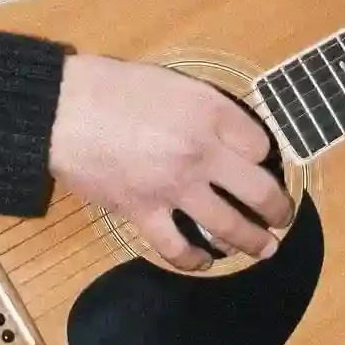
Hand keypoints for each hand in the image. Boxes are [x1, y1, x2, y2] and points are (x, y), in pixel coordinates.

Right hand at [48, 54, 287, 273]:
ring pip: (229, 228)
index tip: (262, 162)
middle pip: (259, 191)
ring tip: (264, 248)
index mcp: (210, 113)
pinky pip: (178, 248)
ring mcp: (175, 188)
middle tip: (284, 217)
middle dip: (279, 209)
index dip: (266, 155)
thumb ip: (205, 109)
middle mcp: (201, 153)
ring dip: (252, 242)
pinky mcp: (145, 212)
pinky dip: (195, 260)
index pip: (261, 144)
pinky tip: (205, 262)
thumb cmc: (111, 87)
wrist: (61, 111)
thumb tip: (226, 134)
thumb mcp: (171, 82)